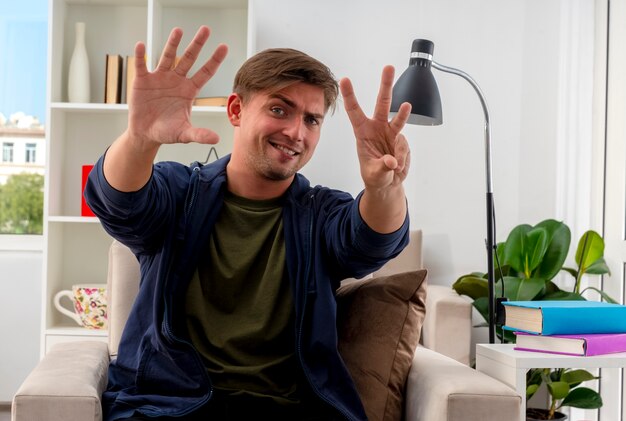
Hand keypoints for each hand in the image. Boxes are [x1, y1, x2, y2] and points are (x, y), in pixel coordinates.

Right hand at [128, 26, 227, 148]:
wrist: (145, 134)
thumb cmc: (167, 132)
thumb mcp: (184, 133)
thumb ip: (199, 134)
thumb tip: (216, 139)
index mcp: (189, 90)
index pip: (205, 72)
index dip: (214, 60)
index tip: (224, 47)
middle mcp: (176, 80)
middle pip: (189, 59)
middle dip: (197, 44)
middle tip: (206, 29)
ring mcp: (159, 78)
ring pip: (168, 57)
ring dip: (172, 44)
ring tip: (178, 30)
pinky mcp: (142, 80)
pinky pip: (142, 65)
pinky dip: (141, 56)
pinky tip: (141, 45)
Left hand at [340, 65, 411, 191]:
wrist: (388, 183)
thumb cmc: (375, 175)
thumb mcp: (374, 174)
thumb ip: (382, 167)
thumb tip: (392, 161)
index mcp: (362, 132)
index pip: (354, 111)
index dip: (350, 95)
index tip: (345, 79)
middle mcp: (377, 127)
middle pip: (382, 103)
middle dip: (385, 84)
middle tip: (389, 67)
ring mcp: (391, 132)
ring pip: (399, 117)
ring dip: (403, 111)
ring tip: (406, 106)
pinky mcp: (402, 140)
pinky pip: (404, 146)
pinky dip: (402, 157)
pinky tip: (397, 166)